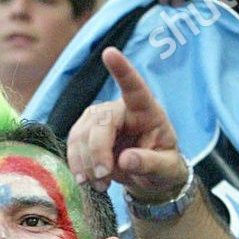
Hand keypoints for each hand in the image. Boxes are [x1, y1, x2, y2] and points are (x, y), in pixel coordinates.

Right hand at [67, 47, 187, 202]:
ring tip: (100, 185)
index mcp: (147, 111)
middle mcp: (121, 110)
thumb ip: (150, 164)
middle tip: (103, 179)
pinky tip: (86, 180)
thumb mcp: (166, 169)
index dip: (122, 70)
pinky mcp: (85, 132)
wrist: (148, 177)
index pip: (135, 87)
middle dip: (97, 152)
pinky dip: (76, 164)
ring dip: (84, 163)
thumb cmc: (162, 167)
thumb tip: (126, 160)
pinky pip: (72, 144)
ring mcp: (100, 120)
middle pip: (100, 122)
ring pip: (81, 134)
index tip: (110, 53)